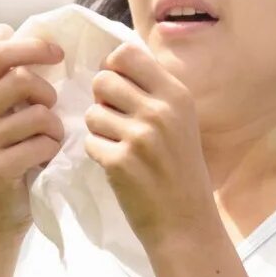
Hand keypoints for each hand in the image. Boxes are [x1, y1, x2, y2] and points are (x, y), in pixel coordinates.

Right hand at [0, 23, 65, 238]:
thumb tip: (2, 28)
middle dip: (50, 94)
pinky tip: (44, 162)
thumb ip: (4, 78)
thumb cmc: (7, 161)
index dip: (32, 47)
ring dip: (56, 129)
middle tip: (53, 113)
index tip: (58, 54)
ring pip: (40, 114)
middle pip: (22, 80)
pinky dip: (53, 151)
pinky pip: (43, 143)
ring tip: (49, 143)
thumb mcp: (0, 116)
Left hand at [83, 40, 218, 249]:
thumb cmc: (181, 169)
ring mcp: (139, 136)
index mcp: (177, 94)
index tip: (120, 89)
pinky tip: (119, 166)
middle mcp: (160, 110)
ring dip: (99, 129)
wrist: (186, 222)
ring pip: (92, 112)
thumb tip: (111, 65)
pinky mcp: (119, 161)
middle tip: (117, 121)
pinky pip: (89, 141)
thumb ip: (153, 91)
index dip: (114, 68)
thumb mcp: (180, 121)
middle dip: (103, 99)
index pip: (126, 54)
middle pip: (104, 79)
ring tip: (120, 145)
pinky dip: (99, 153)